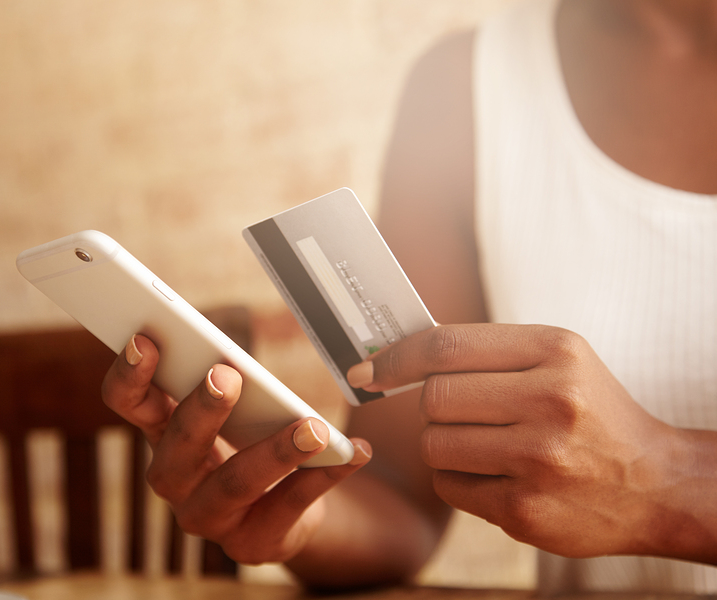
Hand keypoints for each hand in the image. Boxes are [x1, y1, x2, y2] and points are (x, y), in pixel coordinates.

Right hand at [102, 334, 371, 564]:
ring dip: (274, 452)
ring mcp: (211, 519)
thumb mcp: (233, 409)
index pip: (128, 405)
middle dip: (201, 412)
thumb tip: (231, 358)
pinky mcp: (254, 542)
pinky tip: (353, 452)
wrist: (286, 508)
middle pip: (175, 451)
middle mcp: (175, 481)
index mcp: (162, 434)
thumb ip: (223, 382)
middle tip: (227, 376)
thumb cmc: (249, 440)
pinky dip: (326, 475)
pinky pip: (291, 506)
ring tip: (313, 427)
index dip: (129, 376)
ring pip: (234, 484)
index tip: (144, 340)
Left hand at [347, 323, 673, 557]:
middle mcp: (549, 402)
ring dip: (444, 444)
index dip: (395, 357)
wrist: (656, 485)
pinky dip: (458, 478)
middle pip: (434, 397)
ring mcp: (538, 460)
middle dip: (434, 406)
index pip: (445, 346)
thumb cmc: (590, 411)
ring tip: (485, 444)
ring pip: (434, 443)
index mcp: (554, 351)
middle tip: (460, 412)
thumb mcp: (557, 360)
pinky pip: (449, 485)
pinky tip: (496, 474)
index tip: (368, 368)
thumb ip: (486, 352)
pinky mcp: (525, 510)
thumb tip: (394, 354)